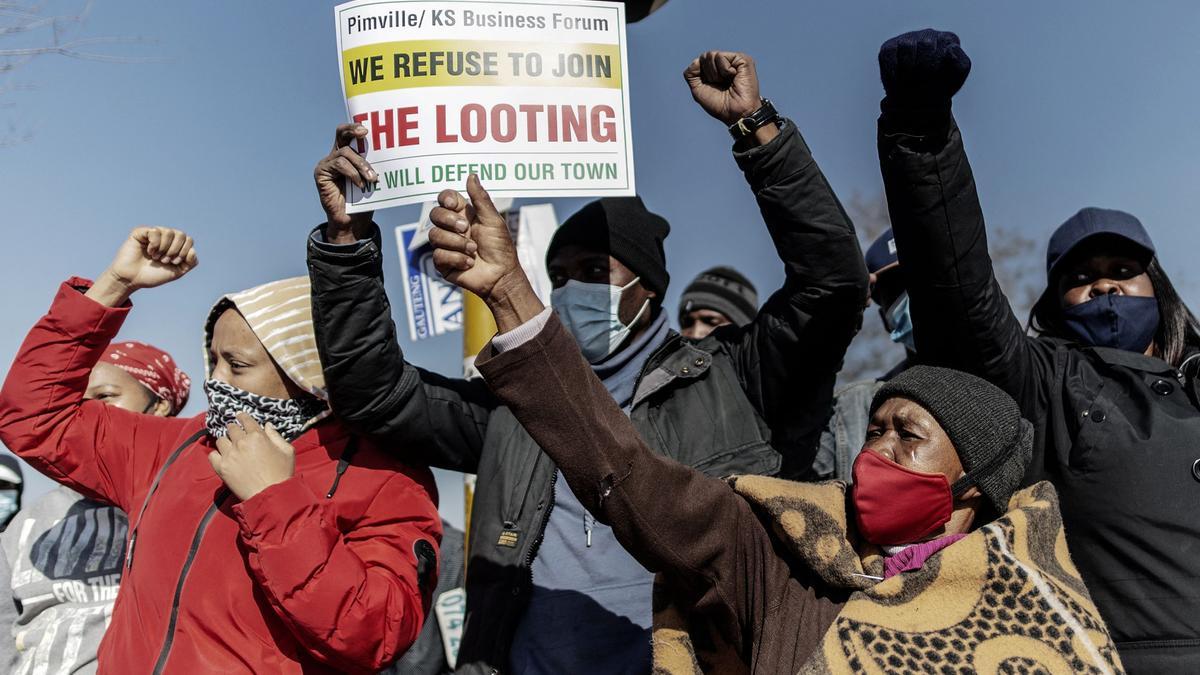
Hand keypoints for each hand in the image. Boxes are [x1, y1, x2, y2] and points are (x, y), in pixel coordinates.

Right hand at [86, 227, 197, 306]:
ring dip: (164, 249)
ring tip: (156, 257)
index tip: (174, 262)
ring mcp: (153, 233)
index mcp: (175, 245)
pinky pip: (155, 231)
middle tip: (165, 260)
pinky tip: (149, 251)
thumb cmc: (153, 275)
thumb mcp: (177, 272)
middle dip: (175, 251)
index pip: (189, 240)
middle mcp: (165, 237)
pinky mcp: (141, 232)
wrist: (132, 279)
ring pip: (169, 232)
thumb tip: (193, 250)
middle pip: (181, 234)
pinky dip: (155, 244)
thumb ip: (190, 263)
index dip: (184, 252)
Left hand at [208, 413, 295, 500]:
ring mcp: (230, 455)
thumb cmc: (282, 474)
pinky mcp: (221, 468)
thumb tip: (267, 425)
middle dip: (234, 429)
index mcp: (258, 436)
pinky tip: (223, 458)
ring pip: (221, 440)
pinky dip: (216, 455)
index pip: (245, 419)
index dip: (242, 416)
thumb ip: (276, 435)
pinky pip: (212, 455)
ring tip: (231, 447)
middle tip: (236, 434)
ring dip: (226, 442)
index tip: (240, 416)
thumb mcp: (287, 451)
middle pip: (231, 428)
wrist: (270, 495)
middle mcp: (241, 442)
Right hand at [314, 123, 376, 242]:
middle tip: (365, 133)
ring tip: (371, 178)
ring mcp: (327, 164)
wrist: (353, 222)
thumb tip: (391, 154)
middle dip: (352, 130)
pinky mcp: (321, 173)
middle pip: (341, 134)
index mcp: (348, 154)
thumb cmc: (364, 200)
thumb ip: (374, 165)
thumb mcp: (372, 179)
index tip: (367, 129)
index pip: (349, 134)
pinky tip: (360, 184)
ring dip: (360, 164)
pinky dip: (352, 173)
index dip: (355, 127)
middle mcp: (335, 156)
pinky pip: (338, 165)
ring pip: (344, 153)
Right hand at [428, 175, 542, 331]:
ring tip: (473, 250)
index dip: (446, 199)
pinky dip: (456, 258)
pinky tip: (469, 263)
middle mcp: (452, 228)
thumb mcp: (493, 220)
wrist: (501, 275)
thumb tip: (472, 175)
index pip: (445, 199)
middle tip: (466, 229)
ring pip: (434, 235)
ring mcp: (446, 245)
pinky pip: (438, 255)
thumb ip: (481, 199)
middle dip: (449, 221)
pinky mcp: (442, 262)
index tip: (455, 205)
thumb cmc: (500, 247)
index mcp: (464, 214)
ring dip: (456, 243)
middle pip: (434, 214)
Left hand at [683, 51, 761, 125]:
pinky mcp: (742, 59)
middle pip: (705, 56)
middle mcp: (726, 63)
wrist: (735, 113)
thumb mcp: (697, 89)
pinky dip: (724, 70)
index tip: (712, 86)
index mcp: (716, 69)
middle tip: (720, 85)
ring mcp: (734, 60)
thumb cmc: (719, 105)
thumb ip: (691, 73)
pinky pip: (721, 56)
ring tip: (727, 82)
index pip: (700, 61)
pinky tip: (734, 77)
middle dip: (708, 74)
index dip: (701, 75)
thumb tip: (696, 60)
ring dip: (715, 73)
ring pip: (711, 55)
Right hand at [878, 29, 970, 106]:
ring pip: (907, 46)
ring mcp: (906, 40)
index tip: (938, 78)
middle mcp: (927, 35)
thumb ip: (961, 61)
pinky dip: (894, 71)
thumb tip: (950, 49)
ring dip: (909, 68)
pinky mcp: (889, 48)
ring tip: (912, 80)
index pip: (944, 42)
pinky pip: (889, 55)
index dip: (939, 63)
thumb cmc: (939, 87)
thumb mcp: (957, 78)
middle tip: (923, 81)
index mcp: (946, 39)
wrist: (918, 104)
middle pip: (926, 43)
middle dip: (924, 67)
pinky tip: (899, 79)